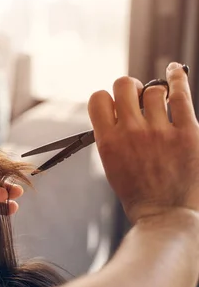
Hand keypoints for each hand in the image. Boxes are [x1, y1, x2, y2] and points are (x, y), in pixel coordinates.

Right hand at [88, 62, 198, 223]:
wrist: (166, 216)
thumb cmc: (139, 194)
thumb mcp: (112, 165)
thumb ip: (112, 137)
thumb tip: (121, 111)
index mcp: (108, 141)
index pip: (98, 99)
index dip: (107, 98)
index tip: (117, 105)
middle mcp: (131, 132)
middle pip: (124, 85)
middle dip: (130, 88)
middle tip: (138, 99)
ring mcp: (159, 131)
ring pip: (153, 91)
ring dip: (155, 94)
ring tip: (160, 105)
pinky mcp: (187, 132)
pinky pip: (180, 95)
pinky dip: (176, 77)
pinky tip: (174, 70)